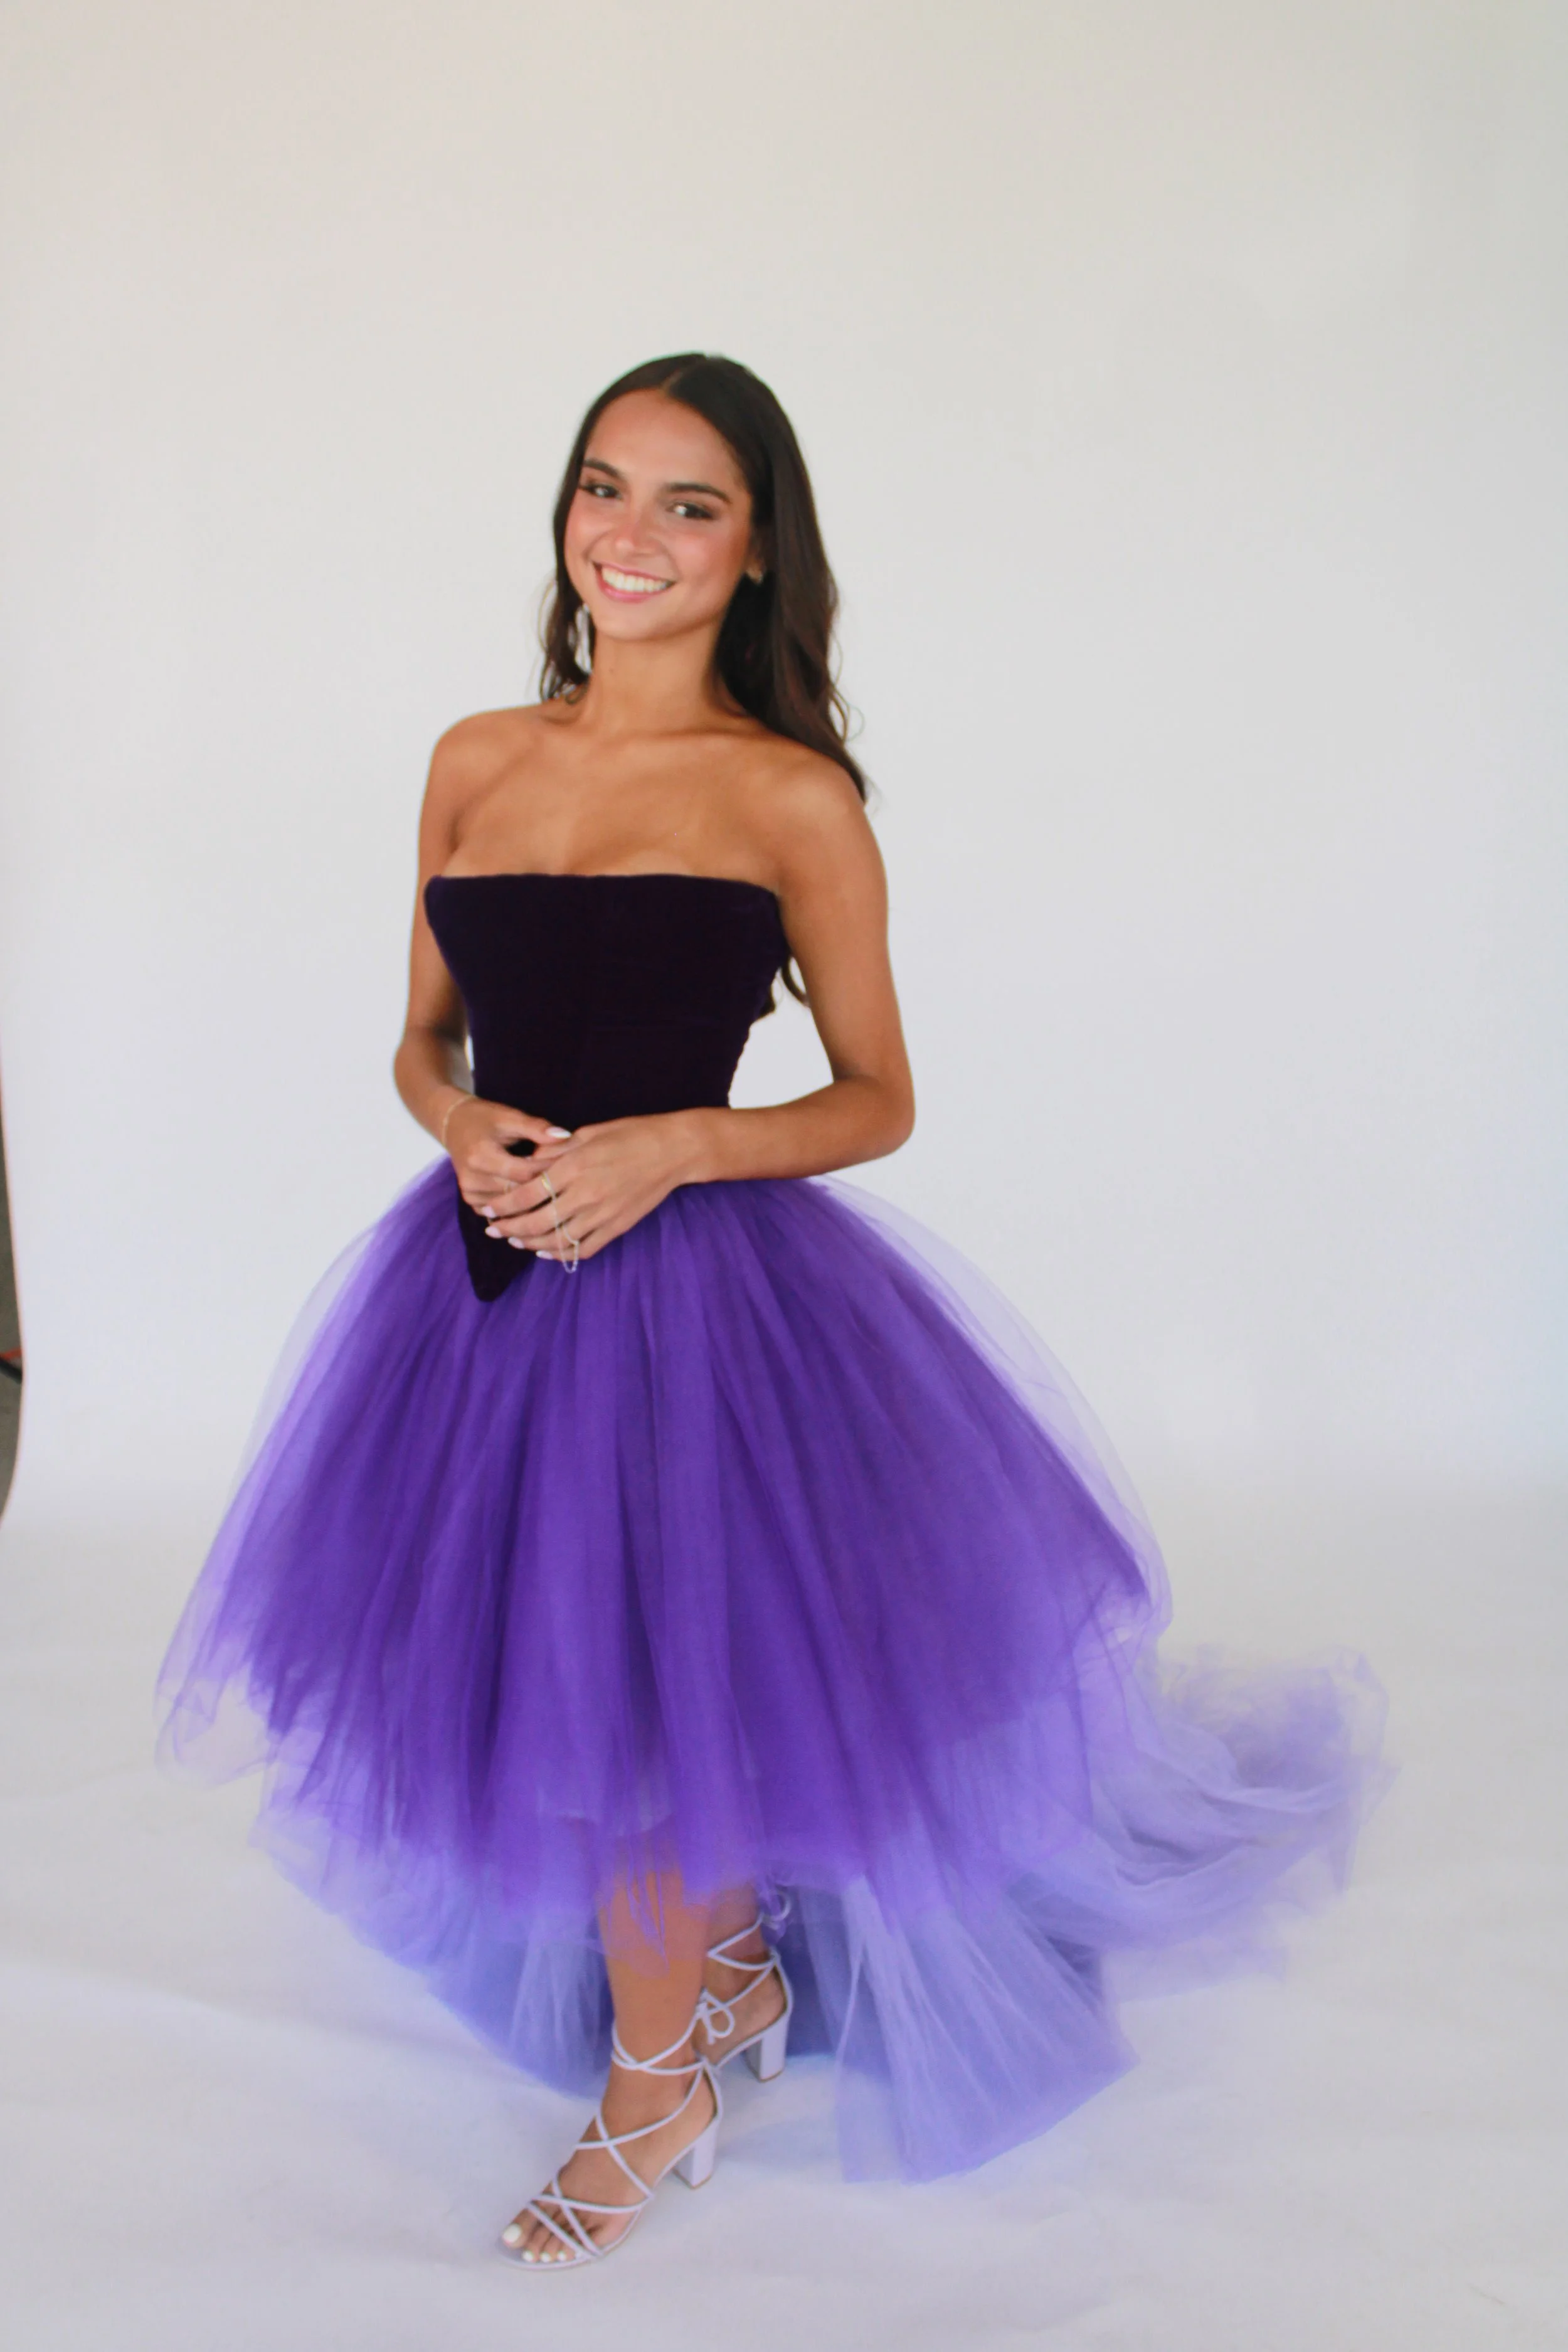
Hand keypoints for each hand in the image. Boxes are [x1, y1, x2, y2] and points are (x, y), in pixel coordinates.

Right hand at [442, 1094, 572, 1215]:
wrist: (454, 1125)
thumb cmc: (486, 1118)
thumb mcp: (509, 1116)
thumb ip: (536, 1127)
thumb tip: (565, 1136)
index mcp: (481, 1156)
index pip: (524, 1172)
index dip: (549, 1169)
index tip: (570, 1165)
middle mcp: (472, 1179)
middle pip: (519, 1192)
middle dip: (544, 1187)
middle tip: (569, 1182)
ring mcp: (470, 1193)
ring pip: (512, 1207)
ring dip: (533, 1200)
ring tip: (556, 1191)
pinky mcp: (471, 1202)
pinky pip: (502, 1212)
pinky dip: (519, 1207)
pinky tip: (536, 1200)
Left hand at [473, 1111, 704, 1263]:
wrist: (673, 1151)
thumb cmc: (632, 1134)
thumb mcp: (589, 1133)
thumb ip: (557, 1149)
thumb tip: (529, 1159)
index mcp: (574, 1167)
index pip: (526, 1194)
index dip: (502, 1205)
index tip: (488, 1208)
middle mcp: (584, 1194)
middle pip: (535, 1222)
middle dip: (509, 1228)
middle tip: (492, 1230)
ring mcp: (602, 1214)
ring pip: (556, 1240)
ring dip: (530, 1243)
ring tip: (515, 1240)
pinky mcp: (617, 1227)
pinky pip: (583, 1249)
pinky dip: (561, 1253)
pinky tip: (546, 1251)